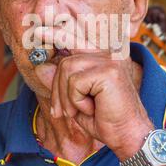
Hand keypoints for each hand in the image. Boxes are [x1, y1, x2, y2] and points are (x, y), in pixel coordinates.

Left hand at [34, 27, 153, 159]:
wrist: (127, 135)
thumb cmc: (105, 119)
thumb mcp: (76, 101)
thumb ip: (60, 83)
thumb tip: (40, 67)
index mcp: (101, 58)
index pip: (76, 40)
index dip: (57, 34)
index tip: (39, 30)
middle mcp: (106, 54)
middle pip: (65, 63)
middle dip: (58, 90)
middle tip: (63, 112)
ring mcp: (108, 60)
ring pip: (67, 70)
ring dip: (68, 97)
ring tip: (84, 109)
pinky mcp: (108, 71)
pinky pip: (75, 82)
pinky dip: (77, 101)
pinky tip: (93, 108)